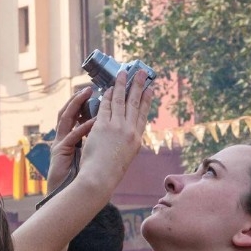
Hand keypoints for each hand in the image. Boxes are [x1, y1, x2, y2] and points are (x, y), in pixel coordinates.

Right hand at [46, 88, 95, 192]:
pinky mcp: (59, 151)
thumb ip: (92, 143)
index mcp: (70, 137)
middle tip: (90, 87)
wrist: (68, 194)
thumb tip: (107, 134)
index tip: (97, 92)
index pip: (77, 115)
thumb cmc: (79, 177)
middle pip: (69, 112)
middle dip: (78, 98)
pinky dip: (83, 128)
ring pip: (65, 118)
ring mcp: (60, 143)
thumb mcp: (88, 156)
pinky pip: (72, 137)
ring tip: (87, 94)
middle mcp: (63, 137)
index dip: (84, 103)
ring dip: (76, 105)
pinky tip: (93, 122)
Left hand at [75, 69, 154, 195]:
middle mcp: (130, 131)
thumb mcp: (125, 157)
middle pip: (135, 104)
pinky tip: (108, 88)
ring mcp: (117, 127)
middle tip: (141, 72)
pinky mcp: (103, 126)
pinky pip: (106, 106)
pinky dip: (107, 96)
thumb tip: (126, 133)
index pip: (142, 115)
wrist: (100, 178)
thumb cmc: (110, 173)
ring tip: (124, 72)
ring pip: (121, 100)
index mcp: (136, 140)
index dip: (146, 100)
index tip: (149, 89)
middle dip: (138, 86)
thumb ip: (127, 142)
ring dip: (122, 84)